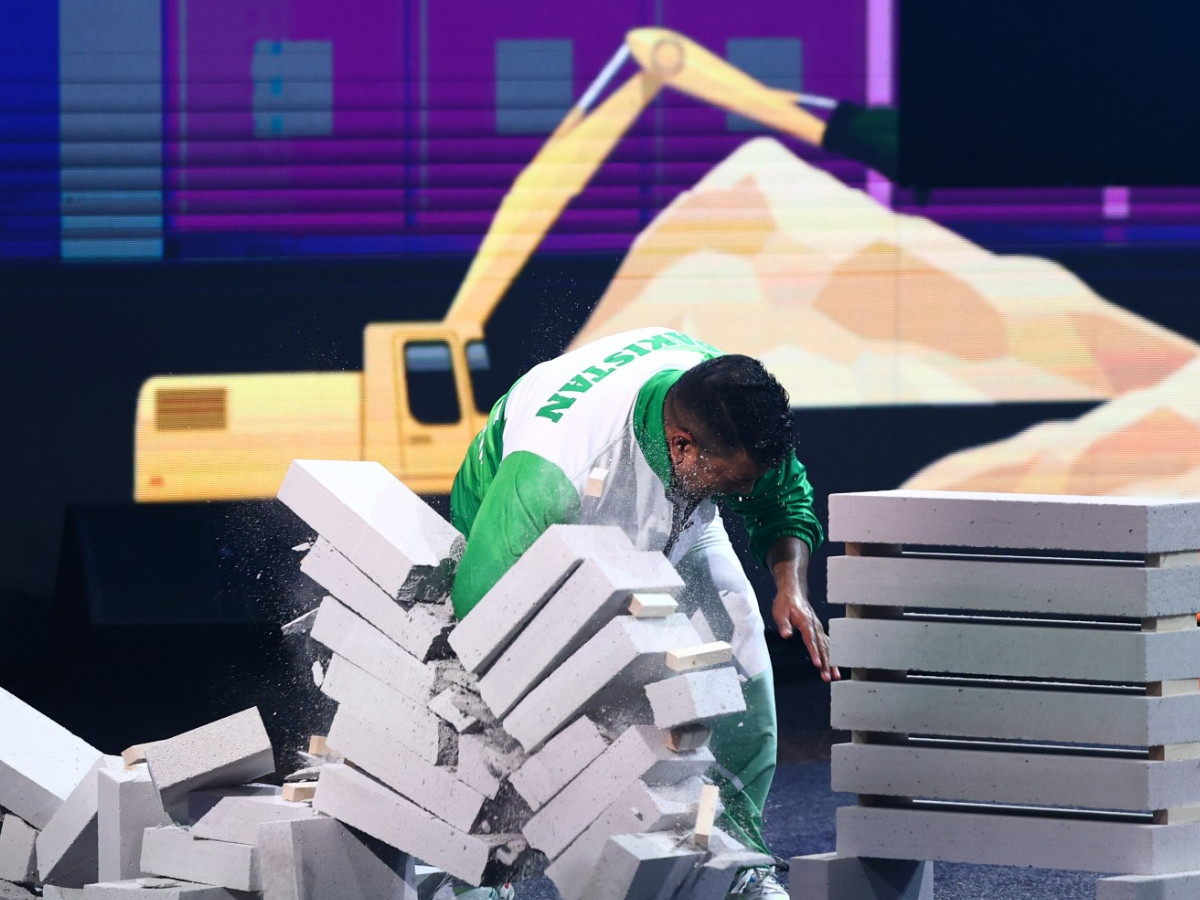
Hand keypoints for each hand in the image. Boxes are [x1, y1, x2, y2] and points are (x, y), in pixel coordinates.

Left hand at [767, 537, 840, 682]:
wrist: (793, 592)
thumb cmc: (786, 602)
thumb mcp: (780, 612)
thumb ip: (784, 624)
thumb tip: (786, 634)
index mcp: (806, 622)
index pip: (811, 640)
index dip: (815, 653)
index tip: (818, 664)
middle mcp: (815, 626)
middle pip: (822, 647)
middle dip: (827, 663)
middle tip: (828, 676)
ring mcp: (818, 628)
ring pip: (827, 647)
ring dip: (832, 661)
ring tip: (835, 675)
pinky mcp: (818, 630)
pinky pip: (827, 644)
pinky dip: (832, 655)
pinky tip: (834, 665)